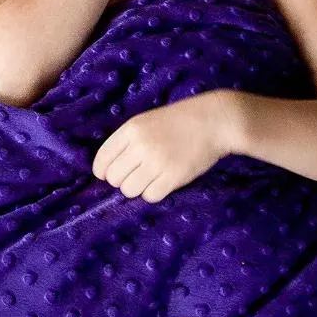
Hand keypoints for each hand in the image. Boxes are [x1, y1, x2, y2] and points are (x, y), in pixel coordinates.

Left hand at [92, 91, 239, 202]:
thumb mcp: (146, 121)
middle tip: (136, 175)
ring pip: (129, 190)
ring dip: (137, 188)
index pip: (102, 159)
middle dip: (122, 180)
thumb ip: (126, 141)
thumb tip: (107, 169)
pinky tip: (162, 183)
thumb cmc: (178, 121)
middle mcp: (140, 146)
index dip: (103, 171)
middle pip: (114, 178)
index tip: (109, 174)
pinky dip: (153, 193)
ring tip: (150, 179)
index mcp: (130, 130)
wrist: (214, 120)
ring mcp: (157, 162)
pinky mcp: (174, 176)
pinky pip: (150, 196)